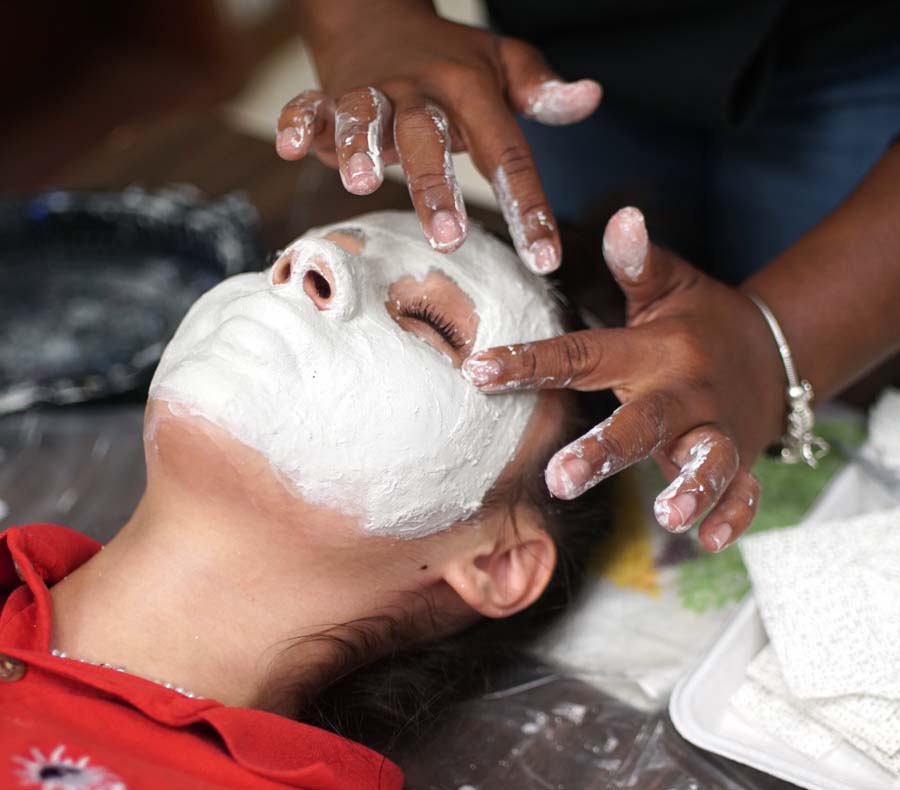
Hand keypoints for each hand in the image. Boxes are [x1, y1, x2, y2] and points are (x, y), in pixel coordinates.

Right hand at [278, 1, 599, 272]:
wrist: (379, 20)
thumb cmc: (450, 63)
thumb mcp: (502, 67)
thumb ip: (541, 90)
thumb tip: (591, 97)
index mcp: (469, 90)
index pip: (506, 151)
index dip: (528, 206)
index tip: (544, 259)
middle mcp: (419, 92)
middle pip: (429, 138)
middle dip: (437, 188)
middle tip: (449, 239)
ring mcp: (371, 93)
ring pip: (365, 117)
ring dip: (362, 147)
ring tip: (364, 182)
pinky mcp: (329, 99)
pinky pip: (311, 107)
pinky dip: (298, 123)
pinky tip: (291, 147)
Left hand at [462, 207, 787, 551]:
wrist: (774, 353)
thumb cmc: (702, 320)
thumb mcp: (673, 286)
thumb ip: (638, 264)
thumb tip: (620, 217)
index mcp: (657, 351)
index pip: (584, 355)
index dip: (530, 362)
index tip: (478, 372)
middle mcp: (685, 393)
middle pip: (643, 422)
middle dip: (604, 451)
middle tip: (559, 480)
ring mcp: (717, 431)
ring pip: (705, 460)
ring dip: (690, 487)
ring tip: (667, 515)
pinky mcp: (741, 461)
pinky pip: (743, 492)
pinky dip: (732, 515)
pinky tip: (712, 541)